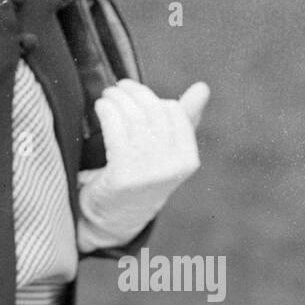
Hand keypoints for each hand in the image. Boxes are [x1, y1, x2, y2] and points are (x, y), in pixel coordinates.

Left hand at [94, 78, 208, 196]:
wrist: (117, 217)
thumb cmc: (143, 176)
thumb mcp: (168, 151)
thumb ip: (185, 119)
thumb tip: (203, 87)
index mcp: (188, 160)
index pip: (174, 112)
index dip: (152, 97)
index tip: (134, 90)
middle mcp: (172, 167)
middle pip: (152, 112)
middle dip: (133, 93)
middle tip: (117, 88)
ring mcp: (148, 173)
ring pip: (133, 119)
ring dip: (117, 99)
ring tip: (107, 95)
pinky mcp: (123, 177)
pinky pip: (115, 131)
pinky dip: (107, 112)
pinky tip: (101, 107)